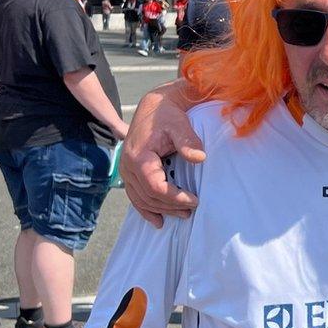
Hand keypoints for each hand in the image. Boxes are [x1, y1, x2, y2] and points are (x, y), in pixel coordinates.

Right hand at [120, 84, 204, 227]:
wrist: (154, 106)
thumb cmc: (168, 115)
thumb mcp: (179, 124)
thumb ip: (188, 141)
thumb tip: (200, 158)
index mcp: (139, 157)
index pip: (155, 187)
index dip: (175, 197)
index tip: (195, 200)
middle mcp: (128, 166)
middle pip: (149, 197)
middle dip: (171, 206)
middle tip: (193, 209)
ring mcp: (127, 171)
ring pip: (141, 199)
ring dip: (162, 210)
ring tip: (183, 214)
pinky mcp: (130, 172)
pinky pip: (135, 196)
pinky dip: (145, 210)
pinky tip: (158, 221)